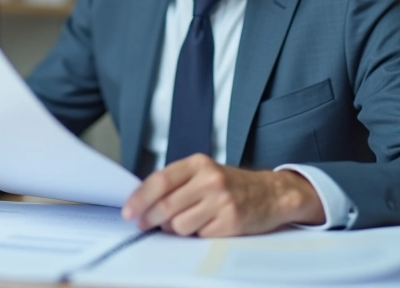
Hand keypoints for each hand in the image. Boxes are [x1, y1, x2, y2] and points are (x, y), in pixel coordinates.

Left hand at [121, 154, 323, 236]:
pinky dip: (197, 234)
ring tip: (190, 220)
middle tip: (143, 224)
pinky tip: (208, 225)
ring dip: (176, 228)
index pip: (160, 180)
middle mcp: (210, 179)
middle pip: (165, 206)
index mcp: (199, 163)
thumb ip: (177, 182)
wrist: (271, 194)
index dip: (139, 198)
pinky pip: (198, 236)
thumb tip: (143, 201)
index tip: (128, 211)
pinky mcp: (230, 222)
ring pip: (178, 225)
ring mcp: (221, 201)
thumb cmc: (232, 185)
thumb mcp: (204, 173)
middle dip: (149, 219)